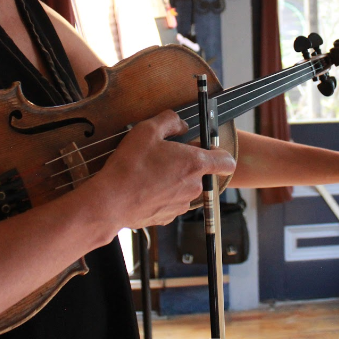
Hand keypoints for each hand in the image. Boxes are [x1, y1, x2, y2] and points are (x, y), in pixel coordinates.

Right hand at [94, 110, 235, 230]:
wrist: (111, 201)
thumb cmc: (130, 165)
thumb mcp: (147, 130)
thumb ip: (170, 121)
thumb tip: (181, 124)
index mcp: (194, 163)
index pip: (227, 162)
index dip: (220, 153)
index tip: (208, 149)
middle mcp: (193, 186)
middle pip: (200, 172)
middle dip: (185, 164)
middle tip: (163, 157)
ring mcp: (181, 204)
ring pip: (184, 188)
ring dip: (173, 180)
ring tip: (149, 174)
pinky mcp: (168, 217)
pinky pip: (171, 202)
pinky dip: (162, 195)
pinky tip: (145, 188)